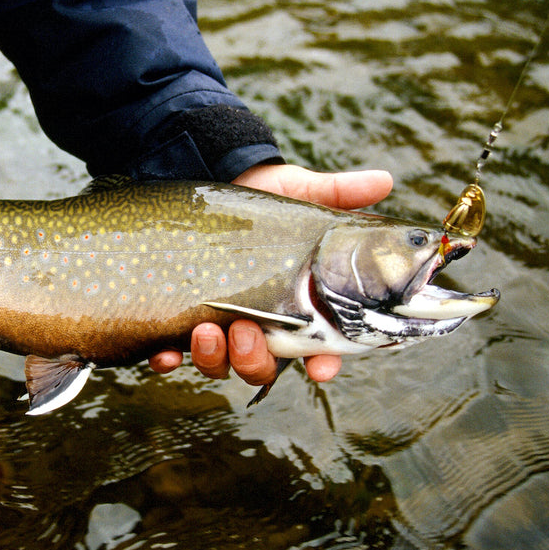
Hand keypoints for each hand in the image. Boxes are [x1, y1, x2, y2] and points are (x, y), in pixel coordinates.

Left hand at [148, 163, 393, 385]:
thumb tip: (385, 180)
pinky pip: (169, 355)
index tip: (322, 369)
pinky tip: (162, 354)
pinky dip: (166, 360)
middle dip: (255, 360)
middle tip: (248, 331)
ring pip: (218, 365)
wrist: (206, 182)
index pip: (317, 348)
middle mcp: (257, 323)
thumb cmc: (262, 197)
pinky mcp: (178, 318)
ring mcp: (217, 325)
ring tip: (206, 330)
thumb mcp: (299, 192)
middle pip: (262, 366)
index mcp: (294, 306)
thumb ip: (339, 193)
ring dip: (213, 359)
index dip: (324, 363)